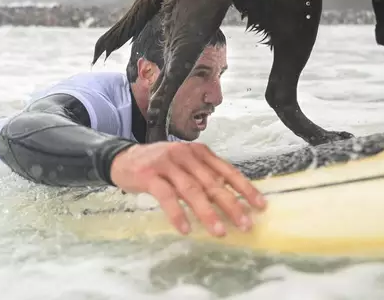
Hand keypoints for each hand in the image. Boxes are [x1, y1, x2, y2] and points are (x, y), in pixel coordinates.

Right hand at [110, 141, 265, 236]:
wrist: (123, 159)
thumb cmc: (158, 166)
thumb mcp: (184, 165)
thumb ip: (203, 176)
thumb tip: (230, 199)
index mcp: (198, 152)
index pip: (226, 171)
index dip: (244, 188)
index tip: (260, 206)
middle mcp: (185, 155)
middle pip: (212, 182)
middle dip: (231, 205)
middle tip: (245, 224)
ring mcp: (166, 164)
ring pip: (191, 190)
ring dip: (207, 212)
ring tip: (219, 231)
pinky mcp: (149, 175)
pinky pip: (166, 196)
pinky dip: (177, 213)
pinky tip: (186, 229)